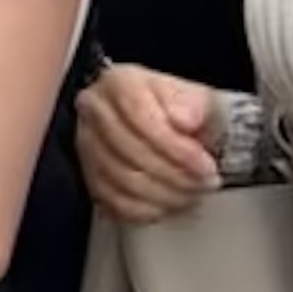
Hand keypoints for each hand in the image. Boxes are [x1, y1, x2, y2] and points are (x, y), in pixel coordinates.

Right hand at [74, 63, 221, 225]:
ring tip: (192, 194)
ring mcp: (86, 145)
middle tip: (206, 183)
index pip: (140, 115)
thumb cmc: (180, 109)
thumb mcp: (197, 95)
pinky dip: (145, 209)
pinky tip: (168, 205)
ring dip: (164, 194)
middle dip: (175, 173)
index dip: (176, 146)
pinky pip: (112, 201)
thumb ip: (193, 103)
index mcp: (119, 82)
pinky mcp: (88, 175)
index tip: (205, 165)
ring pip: (122, 179)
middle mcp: (94, 110)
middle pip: (130, 150)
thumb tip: (185, 119)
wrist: (167, 123)